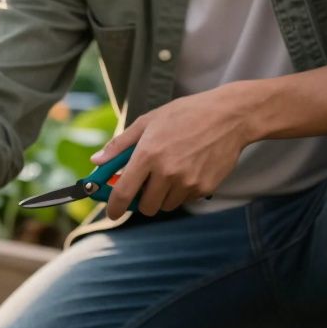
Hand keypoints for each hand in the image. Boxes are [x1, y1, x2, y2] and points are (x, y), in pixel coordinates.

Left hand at [91, 84, 258, 218]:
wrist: (230, 116)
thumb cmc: (185, 114)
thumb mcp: (147, 122)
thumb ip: (119, 145)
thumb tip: (96, 161)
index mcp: (147, 155)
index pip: (123, 193)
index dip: (113, 207)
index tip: (111, 212)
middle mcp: (167, 172)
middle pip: (146, 207)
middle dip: (141, 200)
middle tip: (145, 186)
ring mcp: (188, 182)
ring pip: (166, 205)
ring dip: (163, 196)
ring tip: (170, 172)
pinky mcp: (205, 187)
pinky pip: (186, 200)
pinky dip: (182, 192)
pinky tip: (188, 170)